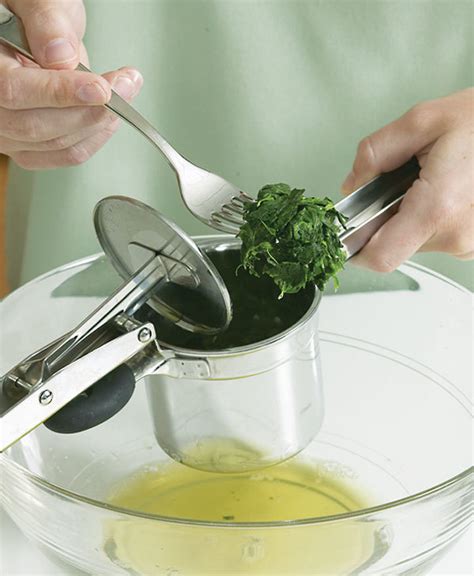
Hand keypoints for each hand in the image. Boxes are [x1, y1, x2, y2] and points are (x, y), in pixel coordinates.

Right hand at [0, 0, 142, 168]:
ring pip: (57, 144)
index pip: (15, 91)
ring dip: (99, 123)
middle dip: (91, 110)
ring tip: (125, 92)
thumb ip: (46, 22)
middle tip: (126, 85)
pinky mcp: (30, 146)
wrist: (34, 30)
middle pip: (38, 126)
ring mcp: (9, 132)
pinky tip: (110, 116)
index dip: (61, 93)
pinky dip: (94, 139)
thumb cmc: (29, 11)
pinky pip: (65, 155)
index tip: (100, 89)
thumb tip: (60, 56)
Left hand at [341, 88, 473, 270]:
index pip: (380, 257)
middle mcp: (457, 234)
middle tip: (403, 183)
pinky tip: (448, 191)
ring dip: (412, 215)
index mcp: (438, 207)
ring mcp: (471, 243)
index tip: (349, 236)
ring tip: (434, 180)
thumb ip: (375, 153)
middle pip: (395, 246)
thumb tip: (352, 182)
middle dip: (387, 218)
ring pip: (417, 241)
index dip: (357, 250)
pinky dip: (432, 217)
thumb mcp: (423, 121)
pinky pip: (439, 237)